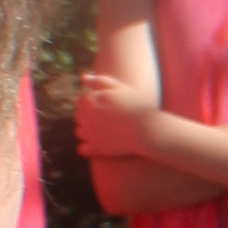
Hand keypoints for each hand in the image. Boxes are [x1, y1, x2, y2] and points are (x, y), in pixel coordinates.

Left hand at [72, 70, 160, 189]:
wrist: (148, 129)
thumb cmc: (136, 106)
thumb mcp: (120, 88)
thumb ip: (100, 81)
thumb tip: (83, 78)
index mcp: (89, 100)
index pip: (80, 101)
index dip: (92, 104)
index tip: (105, 107)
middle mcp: (85, 116)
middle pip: (79, 117)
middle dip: (88, 117)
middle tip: (107, 120)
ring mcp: (89, 133)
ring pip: (80, 132)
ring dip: (87, 132)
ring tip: (105, 132)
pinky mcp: (96, 148)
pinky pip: (83, 149)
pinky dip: (88, 147)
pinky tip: (100, 145)